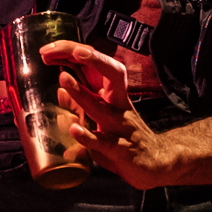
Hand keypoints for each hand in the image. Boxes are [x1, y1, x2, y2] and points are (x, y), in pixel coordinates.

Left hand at [42, 39, 181, 188]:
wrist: (158, 164)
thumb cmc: (126, 139)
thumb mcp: (102, 120)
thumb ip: (81, 106)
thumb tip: (60, 91)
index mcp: (115, 95)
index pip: (99, 67)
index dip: (79, 54)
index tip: (53, 48)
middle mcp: (120, 105)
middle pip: (113, 74)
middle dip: (94, 59)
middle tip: (73, 51)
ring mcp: (122, 126)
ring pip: (102, 107)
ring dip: (82, 93)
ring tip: (63, 79)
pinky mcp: (122, 149)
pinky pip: (104, 142)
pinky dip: (88, 136)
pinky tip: (74, 129)